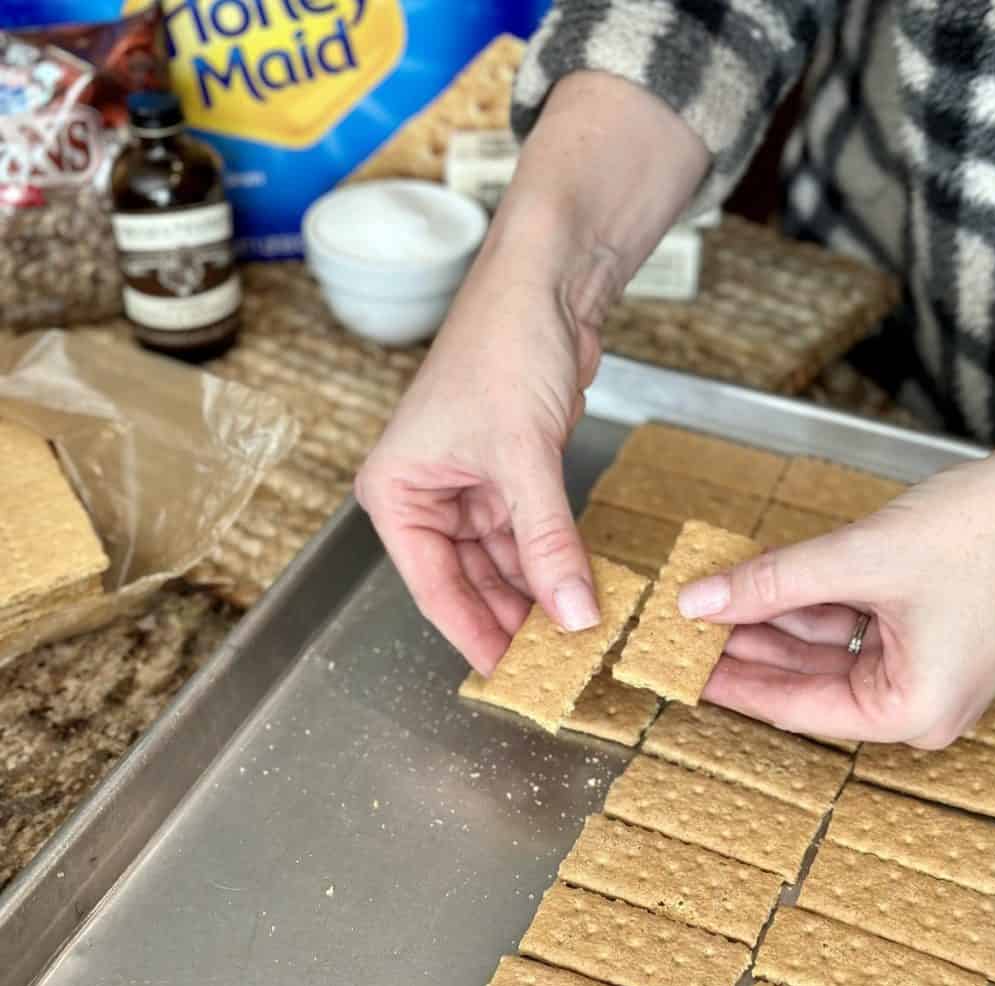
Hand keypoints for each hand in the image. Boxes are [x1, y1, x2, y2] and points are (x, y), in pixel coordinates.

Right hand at [356, 241, 600, 674]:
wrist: (545, 284)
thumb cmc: (504, 351)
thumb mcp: (523, 457)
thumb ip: (547, 541)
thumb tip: (575, 616)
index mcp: (398, 492)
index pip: (433, 585)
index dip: (474, 634)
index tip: (510, 678)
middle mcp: (426, 493)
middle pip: (467, 579)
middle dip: (511, 617)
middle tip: (554, 664)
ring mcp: (468, 485)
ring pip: (501, 561)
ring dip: (538, 592)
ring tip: (574, 636)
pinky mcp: (508, 473)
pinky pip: (529, 534)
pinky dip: (553, 559)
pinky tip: (580, 589)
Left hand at [677, 448, 994, 747]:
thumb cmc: (989, 534)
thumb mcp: (861, 558)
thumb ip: (773, 583)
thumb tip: (699, 602)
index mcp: (911, 708)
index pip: (795, 707)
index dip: (731, 686)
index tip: (680, 671)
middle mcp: (915, 697)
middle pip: (804, 678)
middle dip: (742, 648)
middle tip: (682, 631)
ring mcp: (917, 661)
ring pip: (819, 646)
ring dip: (765, 619)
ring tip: (706, 602)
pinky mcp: (918, 626)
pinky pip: (844, 621)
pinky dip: (799, 600)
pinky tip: (754, 581)